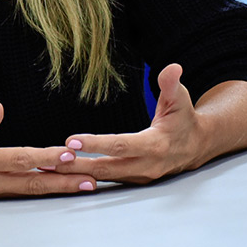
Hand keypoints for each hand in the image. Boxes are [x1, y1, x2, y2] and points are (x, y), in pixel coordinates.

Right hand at [0, 102, 97, 198]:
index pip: (20, 159)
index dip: (44, 158)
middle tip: (89, 179)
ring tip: (84, 184)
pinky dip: (43, 188)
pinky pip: (22, 191)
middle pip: (32, 182)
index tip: (66, 154)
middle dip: (63, 181)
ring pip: (30, 190)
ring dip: (58, 187)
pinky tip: (59, 184)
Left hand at [54, 63, 210, 184]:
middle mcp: (146, 165)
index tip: (71, 140)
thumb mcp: (181, 99)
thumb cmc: (184, 118)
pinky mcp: (134, 180)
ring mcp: (140, 176)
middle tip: (51, 159)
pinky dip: (87, 176)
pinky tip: (67, 171)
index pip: (120, 145)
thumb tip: (172, 67)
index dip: (95, 144)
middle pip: (106, 167)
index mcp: (155, 145)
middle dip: (77, 165)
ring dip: (77, 173)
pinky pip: (108, 179)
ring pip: (105, 177)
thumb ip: (172, 84)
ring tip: (51, 166)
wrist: (196, 145)